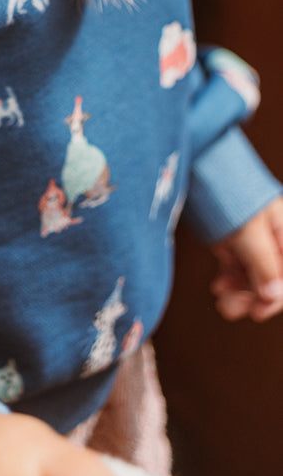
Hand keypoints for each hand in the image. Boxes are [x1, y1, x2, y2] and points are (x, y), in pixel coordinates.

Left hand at [210, 195, 282, 321]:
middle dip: (254, 296)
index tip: (257, 312)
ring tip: (222, 301)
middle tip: (232, 309)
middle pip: (272, 277)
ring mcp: (252, 237)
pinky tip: (219, 287)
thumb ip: (264, 263)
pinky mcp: (233, 237)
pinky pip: (238, 265)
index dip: (276, 297)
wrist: (200, 163)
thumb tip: (273, 296)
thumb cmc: (229, 189)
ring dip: (240, 291)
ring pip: (253, 274)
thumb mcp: (249, 230)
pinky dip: (230, 279)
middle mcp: (273, 236)